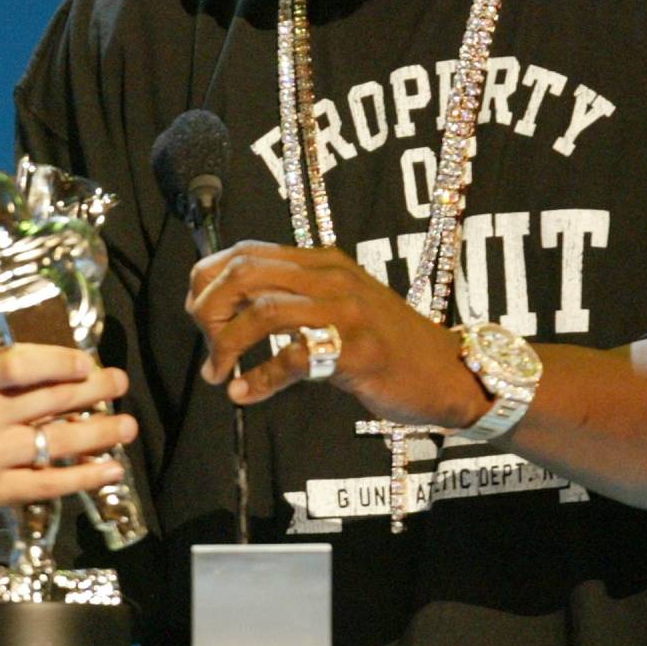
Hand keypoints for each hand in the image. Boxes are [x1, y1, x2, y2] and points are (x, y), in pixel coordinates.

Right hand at [0, 344, 135, 533]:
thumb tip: (41, 370)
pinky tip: (109, 470)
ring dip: (100, 432)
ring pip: (57, 439)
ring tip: (127, 426)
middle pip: (50, 398)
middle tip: (118, 383)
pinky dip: (83, 476)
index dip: (60, 360)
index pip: (21, 363)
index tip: (85, 361)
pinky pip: (48, 482)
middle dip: (93, 389)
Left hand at [186, 240, 485, 426]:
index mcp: (322, 262)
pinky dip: (259, 378)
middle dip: (208, 309)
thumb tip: (228, 309)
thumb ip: (292, 300)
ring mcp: (347, 311)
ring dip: (226, 346)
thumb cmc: (386, 345)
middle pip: (245, 274)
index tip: (197, 314)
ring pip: (263, 313)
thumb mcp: (338, 307)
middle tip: (204, 346)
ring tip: (218, 374)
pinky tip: (245, 393)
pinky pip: (294, 357)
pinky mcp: (358, 350)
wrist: (449, 373)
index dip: (208, 280)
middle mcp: (331, 277)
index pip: (245, 252)